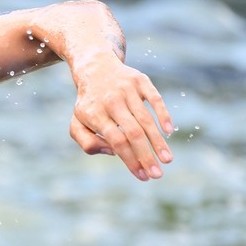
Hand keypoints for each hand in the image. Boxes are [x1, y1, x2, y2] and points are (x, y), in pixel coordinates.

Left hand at [69, 56, 174, 180]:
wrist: (95, 68)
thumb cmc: (89, 105)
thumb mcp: (77, 124)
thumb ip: (88, 143)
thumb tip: (113, 152)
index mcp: (94, 114)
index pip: (116, 141)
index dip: (130, 160)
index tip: (141, 176)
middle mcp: (111, 101)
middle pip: (132, 133)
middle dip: (146, 156)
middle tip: (157, 175)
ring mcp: (126, 89)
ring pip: (146, 119)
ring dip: (158, 141)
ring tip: (167, 160)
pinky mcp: (140, 80)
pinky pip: (155, 98)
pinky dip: (163, 114)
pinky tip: (169, 131)